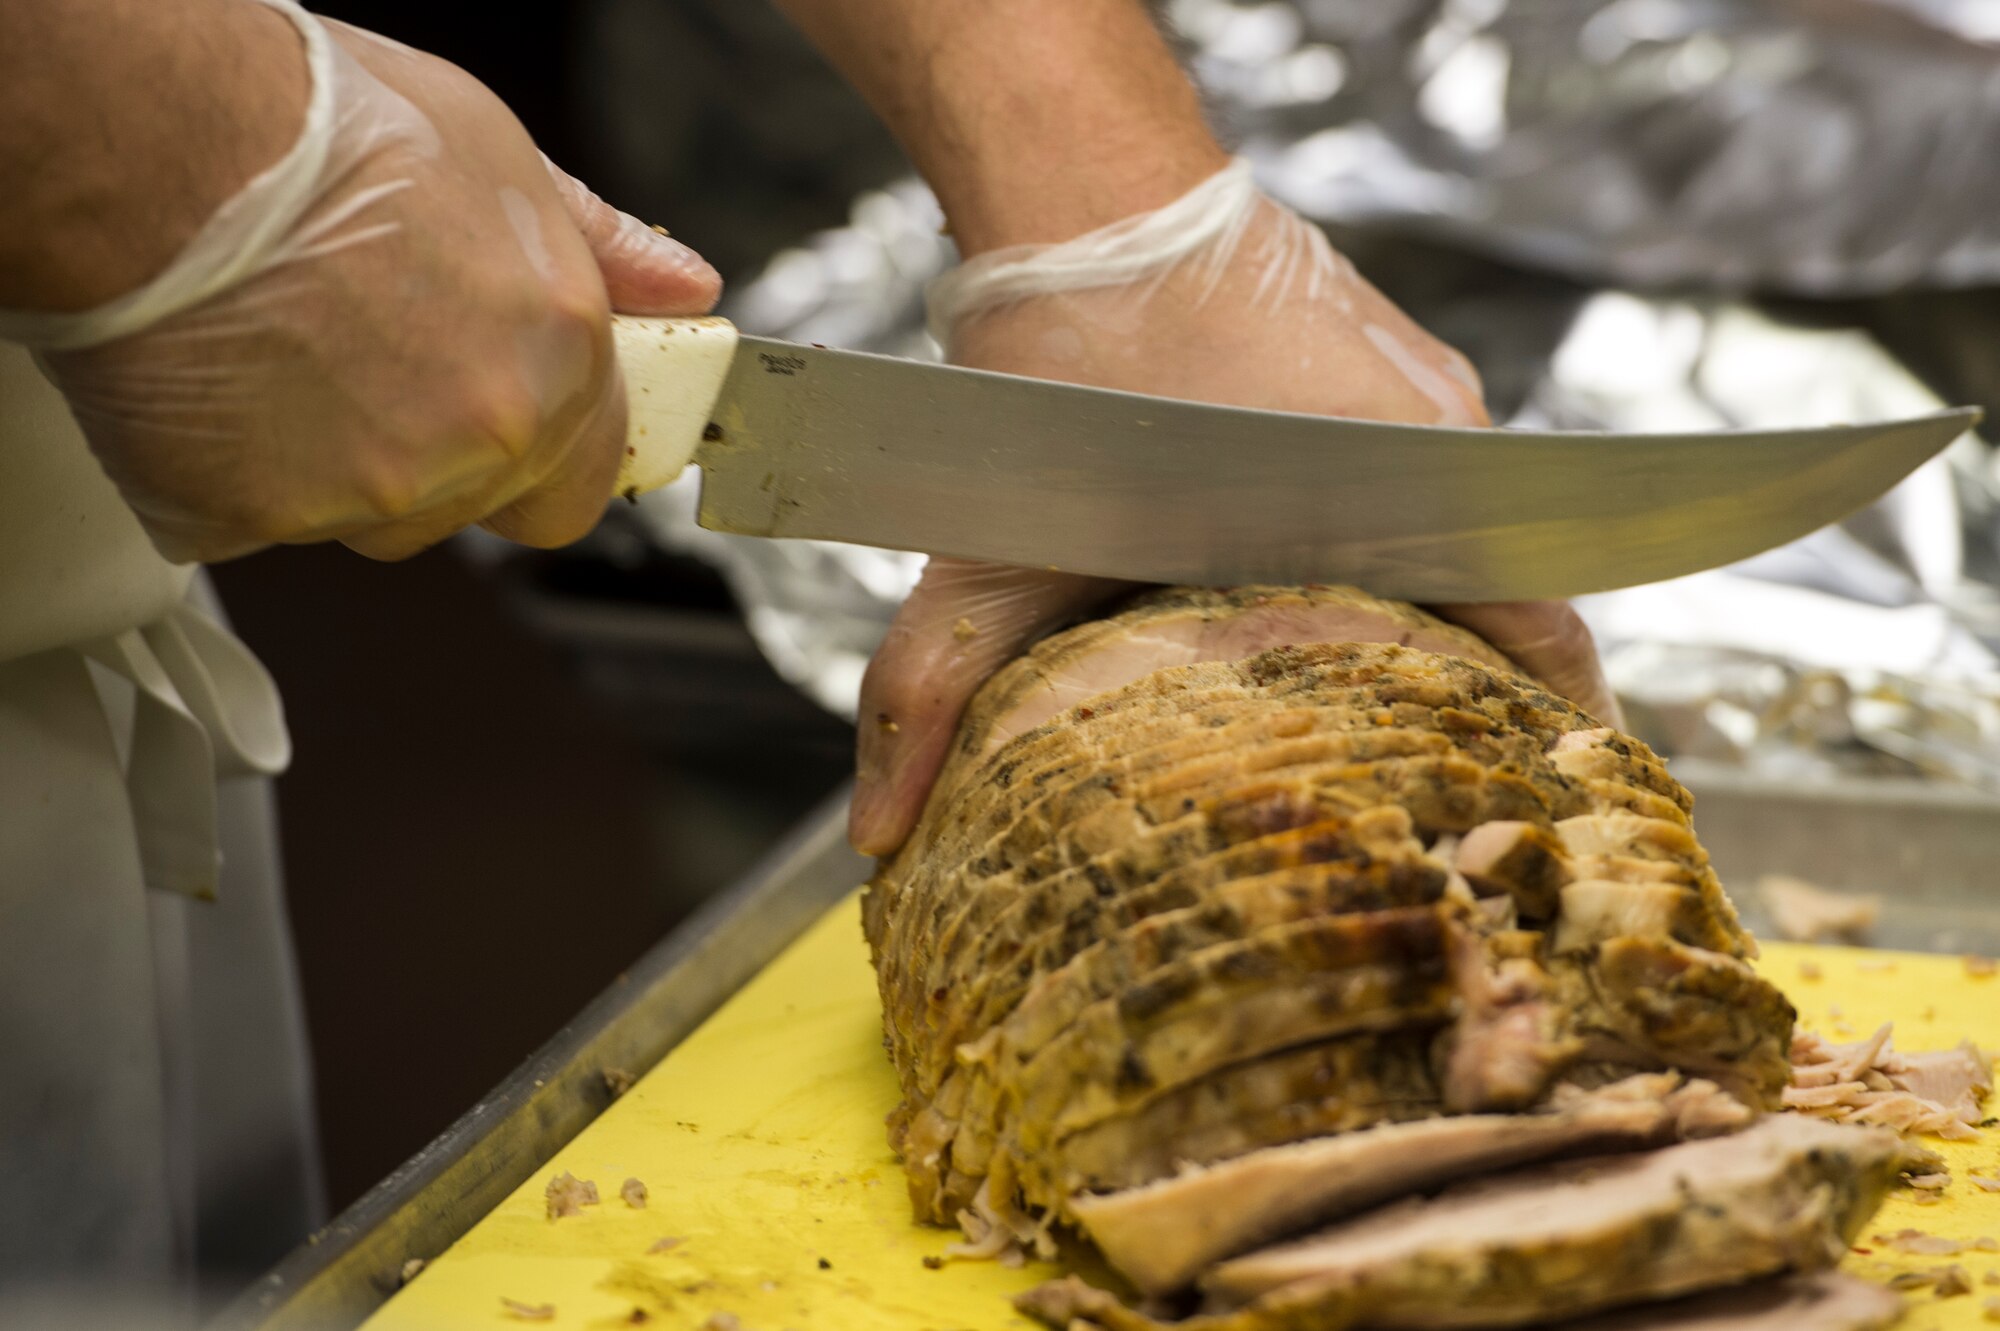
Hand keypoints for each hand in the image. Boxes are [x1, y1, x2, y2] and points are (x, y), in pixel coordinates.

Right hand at [26, 12, 719, 562]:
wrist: (160, 147)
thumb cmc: (318, 130)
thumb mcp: (502, 154)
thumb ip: (603, 247)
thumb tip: (681, 286)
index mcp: (557, 357)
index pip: (589, 478)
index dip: (550, 449)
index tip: (516, 418)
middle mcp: (480, 438)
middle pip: (483, 506)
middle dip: (449, 454)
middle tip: (382, 361)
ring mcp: (369, 489)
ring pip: (378, 520)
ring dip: (351, 466)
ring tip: (297, 353)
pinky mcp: (258, 517)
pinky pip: (268, 524)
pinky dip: (249, 474)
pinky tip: (232, 385)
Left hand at [850, 170, 1616, 855]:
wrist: (1082, 190)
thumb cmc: (1063, 366)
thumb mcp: (995, 553)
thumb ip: (937, 693)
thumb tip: (883, 832)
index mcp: (1391, 494)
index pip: (1536, 621)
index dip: (1556, 711)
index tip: (1559, 774)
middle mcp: (1437, 434)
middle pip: (1499, 580)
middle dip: (1477, 673)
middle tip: (1448, 755)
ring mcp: (1421, 384)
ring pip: (1453, 520)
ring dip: (1427, 591)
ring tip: (1388, 675)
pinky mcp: (1387, 356)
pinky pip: (1420, 462)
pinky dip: (1392, 522)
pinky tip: (1328, 566)